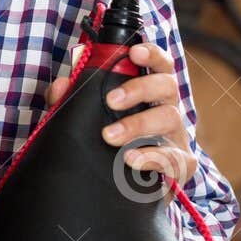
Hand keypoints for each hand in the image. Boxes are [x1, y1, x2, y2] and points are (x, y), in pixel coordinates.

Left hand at [46, 41, 198, 185]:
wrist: (127, 188)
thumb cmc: (111, 144)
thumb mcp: (90, 120)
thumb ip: (73, 101)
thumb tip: (60, 86)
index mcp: (151, 94)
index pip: (159, 65)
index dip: (151, 54)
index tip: (133, 52)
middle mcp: (168, 109)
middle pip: (166, 86)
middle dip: (139, 89)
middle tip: (111, 101)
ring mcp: (176, 137)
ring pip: (170, 119)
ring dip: (138, 125)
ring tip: (110, 136)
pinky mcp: (180, 165)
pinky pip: (175, 158)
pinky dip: (153, 157)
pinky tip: (131, 160)